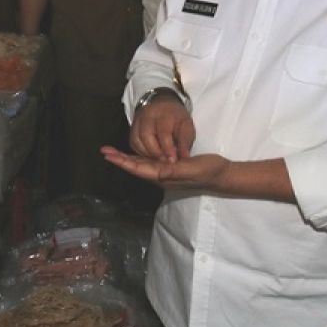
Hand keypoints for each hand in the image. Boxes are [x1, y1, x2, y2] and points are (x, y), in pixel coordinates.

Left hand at [101, 147, 229, 190]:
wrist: (221, 174)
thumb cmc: (207, 171)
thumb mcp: (191, 169)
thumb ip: (174, 170)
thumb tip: (158, 170)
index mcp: (163, 176)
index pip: (138, 168)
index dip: (122, 162)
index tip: (109, 155)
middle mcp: (161, 175)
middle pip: (136, 167)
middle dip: (120, 159)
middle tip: (104, 151)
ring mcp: (166, 172)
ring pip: (141, 165)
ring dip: (127, 158)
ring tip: (113, 152)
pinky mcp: (171, 167)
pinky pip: (151, 162)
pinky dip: (140, 157)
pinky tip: (135, 153)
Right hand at [129, 97, 194, 160]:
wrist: (164, 105)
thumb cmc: (176, 118)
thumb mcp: (187, 127)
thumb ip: (185, 142)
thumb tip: (184, 156)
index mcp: (164, 114)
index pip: (163, 133)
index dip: (168, 149)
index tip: (172, 160)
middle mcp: (148, 116)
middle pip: (146, 136)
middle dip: (155, 152)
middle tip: (165, 160)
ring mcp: (138, 121)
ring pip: (137, 140)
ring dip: (147, 153)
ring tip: (159, 158)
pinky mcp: (132, 128)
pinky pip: (133, 143)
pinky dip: (141, 152)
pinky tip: (151, 155)